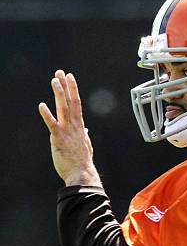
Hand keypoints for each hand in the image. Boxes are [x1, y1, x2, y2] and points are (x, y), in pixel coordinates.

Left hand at [38, 70, 101, 186]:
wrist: (81, 173)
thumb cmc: (82, 161)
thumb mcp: (85, 145)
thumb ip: (84, 135)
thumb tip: (85, 129)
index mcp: (80, 126)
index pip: (76, 103)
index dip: (73, 89)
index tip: (70, 78)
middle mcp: (74, 126)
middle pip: (71, 102)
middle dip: (66, 86)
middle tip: (61, 72)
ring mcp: (67, 131)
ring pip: (63, 109)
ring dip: (59, 94)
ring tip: (55, 81)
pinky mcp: (58, 139)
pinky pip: (52, 124)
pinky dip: (47, 115)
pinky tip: (41, 105)